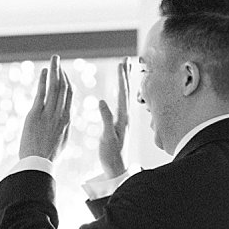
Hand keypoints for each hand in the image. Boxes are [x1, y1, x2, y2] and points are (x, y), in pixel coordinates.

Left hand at [17, 55, 72, 162]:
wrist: (38, 165)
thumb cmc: (46, 158)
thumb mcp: (60, 143)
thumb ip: (62, 129)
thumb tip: (63, 124)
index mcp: (67, 121)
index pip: (69, 97)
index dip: (67, 83)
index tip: (63, 74)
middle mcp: (60, 115)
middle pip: (64, 88)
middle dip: (61, 72)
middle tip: (58, 60)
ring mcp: (49, 114)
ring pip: (55, 87)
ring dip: (55, 71)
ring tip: (54, 59)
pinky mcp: (36, 115)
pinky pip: (42, 94)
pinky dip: (43, 81)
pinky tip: (44, 71)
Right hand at [96, 60, 129, 178]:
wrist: (116, 168)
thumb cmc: (111, 155)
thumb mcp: (107, 137)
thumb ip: (106, 119)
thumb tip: (101, 101)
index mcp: (123, 118)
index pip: (122, 93)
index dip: (121, 78)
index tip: (120, 64)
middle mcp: (126, 116)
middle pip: (126, 91)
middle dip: (125, 74)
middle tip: (125, 59)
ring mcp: (124, 119)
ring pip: (125, 95)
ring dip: (124, 81)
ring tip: (124, 69)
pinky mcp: (120, 123)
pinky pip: (121, 103)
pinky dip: (120, 92)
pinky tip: (118, 90)